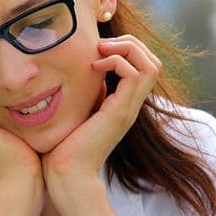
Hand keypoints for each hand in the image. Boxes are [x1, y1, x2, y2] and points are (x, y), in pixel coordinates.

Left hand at [42, 36, 161, 193]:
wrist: (65, 173)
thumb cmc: (62, 145)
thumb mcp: (77, 111)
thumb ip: (87, 94)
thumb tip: (86, 75)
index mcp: (121, 103)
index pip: (143, 66)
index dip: (126, 48)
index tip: (98, 48)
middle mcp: (130, 105)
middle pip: (153, 61)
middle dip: (130, 43)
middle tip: (102, 44)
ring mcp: (128, 109)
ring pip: (151, 65)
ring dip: (127, 49)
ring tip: (100, 51)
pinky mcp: (119, 112)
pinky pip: (135, 75)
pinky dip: (117, 62)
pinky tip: (94, 67)